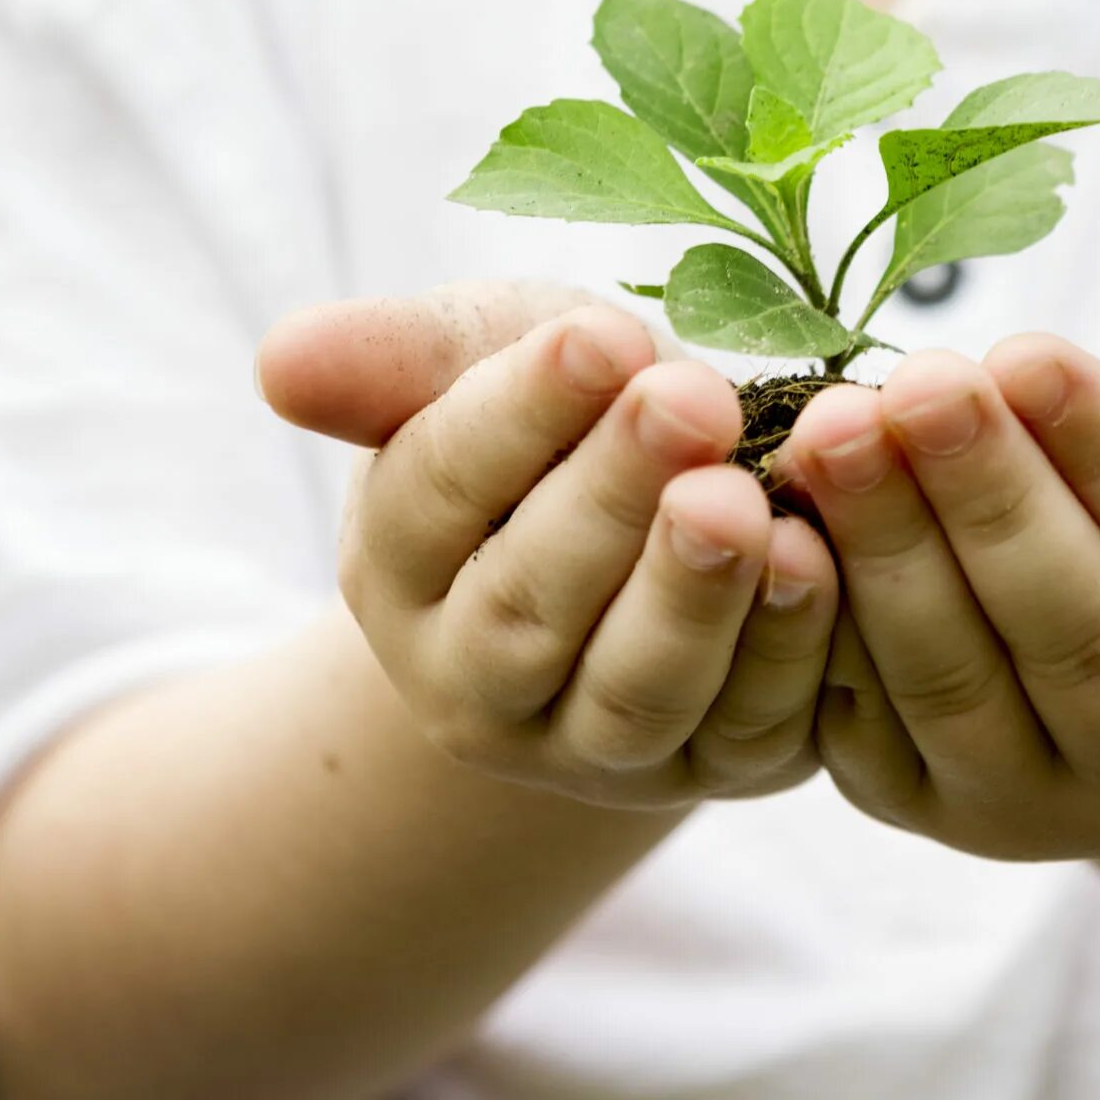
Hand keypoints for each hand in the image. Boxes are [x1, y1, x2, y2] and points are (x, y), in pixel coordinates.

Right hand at [254, 280, 842, 808]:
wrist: (664, 512)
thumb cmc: (566, 414)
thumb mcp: (484, 358)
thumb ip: (397, 359)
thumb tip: (281, 363)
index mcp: (400, 565)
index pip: (438, 489)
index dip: (518, 413)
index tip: (599, 335)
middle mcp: (478, 680)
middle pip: (531, 604)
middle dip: (613, 498)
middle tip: (690, 399)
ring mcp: (596, 744)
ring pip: (636, 691)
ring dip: (693, 596)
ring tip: (743, 500)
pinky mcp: (719, 764)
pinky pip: (752, 726)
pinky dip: (787, 649)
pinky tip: (818, 558)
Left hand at [772, 338, 1099, 861]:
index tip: (1028, 351)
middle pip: (1072, 627)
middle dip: (983, 497)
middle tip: (907, 381)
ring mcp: (1041, 808)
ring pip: (958, 678)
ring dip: (887, 548)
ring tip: (832, 427)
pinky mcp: (925, 806)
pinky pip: (863, 719)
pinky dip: (818, 618)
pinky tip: (778, 516)